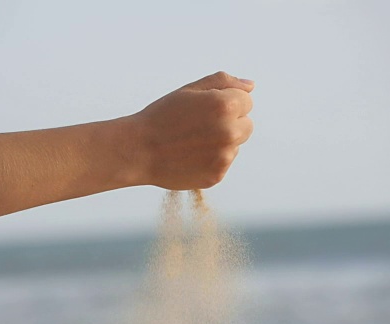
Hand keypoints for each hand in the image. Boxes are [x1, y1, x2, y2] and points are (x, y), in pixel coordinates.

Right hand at [131, 71, 254, 189]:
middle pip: (247, 125)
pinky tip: (190, 156)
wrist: (139, 150)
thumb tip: (251, 86)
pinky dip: (211, 160)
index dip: (225, 102)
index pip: (247, 102)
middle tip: (199, 126)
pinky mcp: (217, 175)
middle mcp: (230, 132)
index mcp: (226, 105)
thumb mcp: (190, 90)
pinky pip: (223, 163)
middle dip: (230, 123)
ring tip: (192, 142)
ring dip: (221, 142)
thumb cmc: (162, 116)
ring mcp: (224, 156)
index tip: (204, 109)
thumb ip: (224, 82)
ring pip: (235, 145)